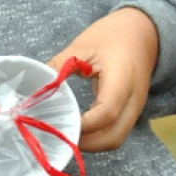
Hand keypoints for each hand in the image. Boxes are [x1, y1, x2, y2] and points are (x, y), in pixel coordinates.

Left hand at [48, 7, 158, 152]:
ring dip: (92, 143)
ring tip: (66, 133)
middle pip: (114, 137)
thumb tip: (33, 86)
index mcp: (122, 79)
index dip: (83, 125)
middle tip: (60, 136)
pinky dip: (97, 136)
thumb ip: (58, 66)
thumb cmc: (111, 35)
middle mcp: (133, 99)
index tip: (58, 124)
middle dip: (87, 143)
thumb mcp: (81, 46)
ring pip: (116, 138)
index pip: (106, 112)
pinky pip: (116, 131)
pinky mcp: (130, 111)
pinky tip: (78, 128)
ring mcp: (135, 108)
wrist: (142, 32)